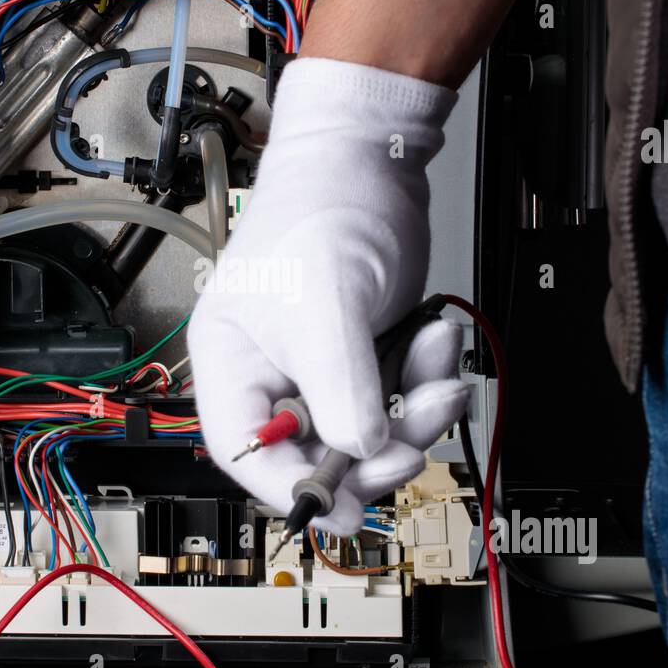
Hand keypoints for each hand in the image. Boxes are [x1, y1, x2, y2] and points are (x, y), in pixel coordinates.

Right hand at [189, 58, 469, 533]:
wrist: (371, 158)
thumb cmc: (320, 207)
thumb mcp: (325, 306)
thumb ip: (340, 388)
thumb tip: (362, 455)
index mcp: (232, 362)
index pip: (245, 450)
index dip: (289, 487)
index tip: (337, 508)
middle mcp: (275, 372)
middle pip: (315, 452)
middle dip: (373, 451)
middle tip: (407, 445)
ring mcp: (326, 366)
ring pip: (370, 430)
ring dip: (415, 411)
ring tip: (435, 366)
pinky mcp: (370, 354)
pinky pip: (401, 397)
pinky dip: (428, 378)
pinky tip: (435, 338)